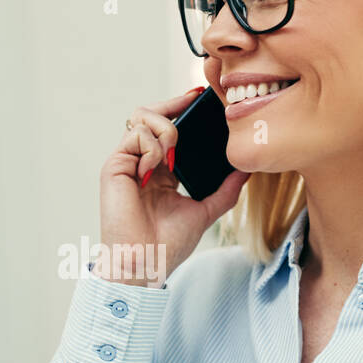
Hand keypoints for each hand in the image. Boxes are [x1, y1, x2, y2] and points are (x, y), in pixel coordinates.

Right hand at [100, 87, 249, 286]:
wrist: (145, 263)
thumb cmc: (167, 245)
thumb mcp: (204, 212)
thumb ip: (225, 191)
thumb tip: (247, 170)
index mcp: (160, 171)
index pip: (170, 129)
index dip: (183, 111)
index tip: (203, 99)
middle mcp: (142, 163)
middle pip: (152, 114)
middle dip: (174, 104)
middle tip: (194, 100)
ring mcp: (127, 162)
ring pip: (142, 117)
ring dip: (165, 128)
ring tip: (173, 154)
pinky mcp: (115, 165)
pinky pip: (135, 135)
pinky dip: (152, 146)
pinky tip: (156, 169)